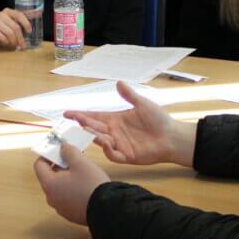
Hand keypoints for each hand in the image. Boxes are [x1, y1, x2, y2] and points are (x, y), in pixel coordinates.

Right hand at [0, 8, 32, 48]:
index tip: (30, 31)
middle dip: (20, 38)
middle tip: (23, 45)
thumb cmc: (1, 29)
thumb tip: (39, 13)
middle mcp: (1, 14)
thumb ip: (22, 20)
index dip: (26, 23)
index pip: (20, 15)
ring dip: (14, 41)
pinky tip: (6, 43)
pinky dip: (6, 42)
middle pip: (16, 27)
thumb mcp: (11, 23)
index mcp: (8, 11)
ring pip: (10, 33)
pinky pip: (3, 37)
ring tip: (14, 45)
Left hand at [33, 144, 109, 225]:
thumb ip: (69, 151)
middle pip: (50, 177)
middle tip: (73, 158)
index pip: (39, 166)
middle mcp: (51, 198)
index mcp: (49, 185)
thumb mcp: (81, 162)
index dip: (47, 155)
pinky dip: (72, 190)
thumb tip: (63, 148)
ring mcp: (61, 208)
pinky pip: (67, 198)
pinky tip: (85, 186)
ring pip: (59, 188)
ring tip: (82, 172)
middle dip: (60, 166)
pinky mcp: (71, 214)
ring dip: (67, 178)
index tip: (57, 151)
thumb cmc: (92, 185)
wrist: (107, 209)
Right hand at [64, 81, 194, 165]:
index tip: (67, 113)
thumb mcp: (143, 104)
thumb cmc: (158, 120)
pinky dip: (108, 150)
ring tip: (89, 129)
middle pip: (94, 128)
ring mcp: (118, 145)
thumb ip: (129, 95)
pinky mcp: (126, 156)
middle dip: (84, 124)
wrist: (171, 136)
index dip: (80, 115)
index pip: (94, 117)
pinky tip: (106, 142)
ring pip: (100, 141)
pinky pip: (113, 155)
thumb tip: (118, 82)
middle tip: (77, 120)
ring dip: (94, 136)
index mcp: (115, 120)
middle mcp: (113, 132)